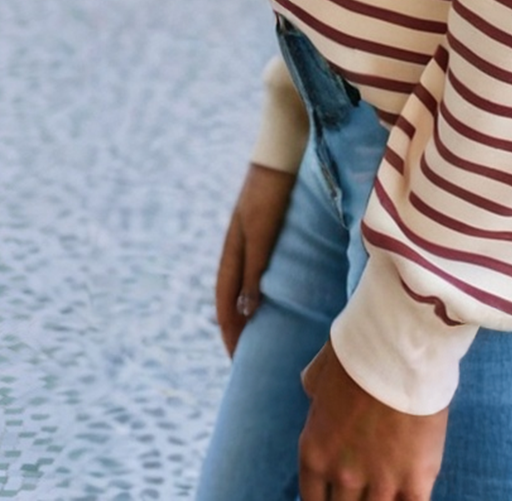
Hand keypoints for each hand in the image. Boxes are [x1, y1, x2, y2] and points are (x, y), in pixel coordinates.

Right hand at [215, 161, 296, 355]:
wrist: (284, 150)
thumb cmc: (272, 191)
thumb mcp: (261, 233)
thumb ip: (253, 269)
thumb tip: (245, 312)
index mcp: (232, 253)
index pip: (226, 304)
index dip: (231, 333)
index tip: (238, 361)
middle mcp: (239, 248)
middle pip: (233, 298)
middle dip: (238, 328)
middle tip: (249, 357)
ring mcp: (252, 238)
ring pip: (247, 284)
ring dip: (251, 310)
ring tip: (263, 333)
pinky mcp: (269, 228)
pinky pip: (262, 269)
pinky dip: (264, 289)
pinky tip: (278, 295)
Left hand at [299, 340, 447, 500]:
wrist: (403, 346)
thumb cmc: (361, 348)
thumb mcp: (322, 369)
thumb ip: (314, 387)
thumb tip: (313, 390)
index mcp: (314, 452)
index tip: (338, 494)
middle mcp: (342, 475)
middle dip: (354, 500)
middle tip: (367, 486)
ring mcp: (380, 482)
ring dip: (382, 500)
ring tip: (390, 488)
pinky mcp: (415, 482)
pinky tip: (412, 493)